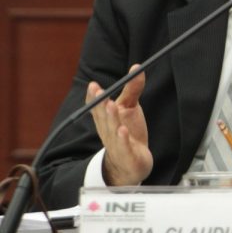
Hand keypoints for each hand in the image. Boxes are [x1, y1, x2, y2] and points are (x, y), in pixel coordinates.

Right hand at [86, 64, 152, 185]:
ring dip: (111, 119)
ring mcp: (117, 145)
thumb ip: (132, 89)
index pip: (96, 108)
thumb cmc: (128, 133)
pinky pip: (124, 148)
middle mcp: (108, 131)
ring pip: (112, 131)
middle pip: (103, 118)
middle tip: (101, 93)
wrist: (131, 165)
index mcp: (106, 120)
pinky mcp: (128, 156)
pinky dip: (123, 139)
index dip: (94, 98)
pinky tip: (123, 130)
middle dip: (101, 106)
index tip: (93, 85)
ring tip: (111, 105)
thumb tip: (137, 67)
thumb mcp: (130, 109)